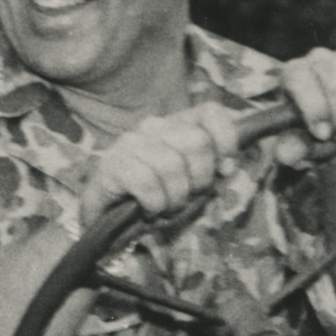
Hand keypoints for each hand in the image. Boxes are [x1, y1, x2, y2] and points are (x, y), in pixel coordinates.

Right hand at [88, 104, 246, 222]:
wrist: (108, 223)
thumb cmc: (155, 200)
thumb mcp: (190, 183)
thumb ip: (210, 169)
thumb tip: (227, 166)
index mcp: (175, 125)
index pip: (210, 113)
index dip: (226, 140)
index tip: (225, 169)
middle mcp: (153, 126)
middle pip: (197, 141)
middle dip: (200, 179)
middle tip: (186, 198)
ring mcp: (130, 143)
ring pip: (172, 164)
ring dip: (175, 198)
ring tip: (165, 209)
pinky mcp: (111, 165)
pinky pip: (146, 181)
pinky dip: (154, 203)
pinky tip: (148, 211)